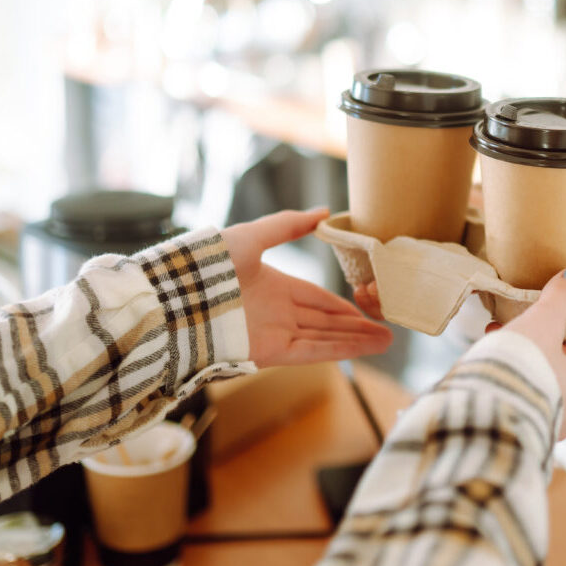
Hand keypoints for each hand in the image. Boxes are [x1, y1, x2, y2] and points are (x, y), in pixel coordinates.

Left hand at [222, 209, 393, 366]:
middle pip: (324, 322)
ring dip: (356, 340)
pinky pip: (312, 352)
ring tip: (386, 341)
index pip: (315, 299)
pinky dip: (339, 350)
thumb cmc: (208, 265)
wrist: (178, 298)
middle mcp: (276, 313)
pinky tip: (364, 347)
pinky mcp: (270, 353)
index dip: (341, 304)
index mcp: (272, 287)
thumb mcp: (253, 236)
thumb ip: (288, 225)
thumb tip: (324, 212)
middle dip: (356, 326)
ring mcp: (274, 335)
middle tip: (387, 329)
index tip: (365, 306)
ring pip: (324, 338)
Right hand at [503, 267, 565, 438]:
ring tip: (520, 364)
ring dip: (540, 384)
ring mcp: (546, 429)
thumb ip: (560, 298)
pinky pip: (526, 412)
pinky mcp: (517, 436)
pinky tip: (499, 382)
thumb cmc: (524, 365)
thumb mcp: (542, 324)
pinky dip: (520, 395)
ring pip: (551, 404)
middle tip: (558, 359)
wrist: (484, 411)